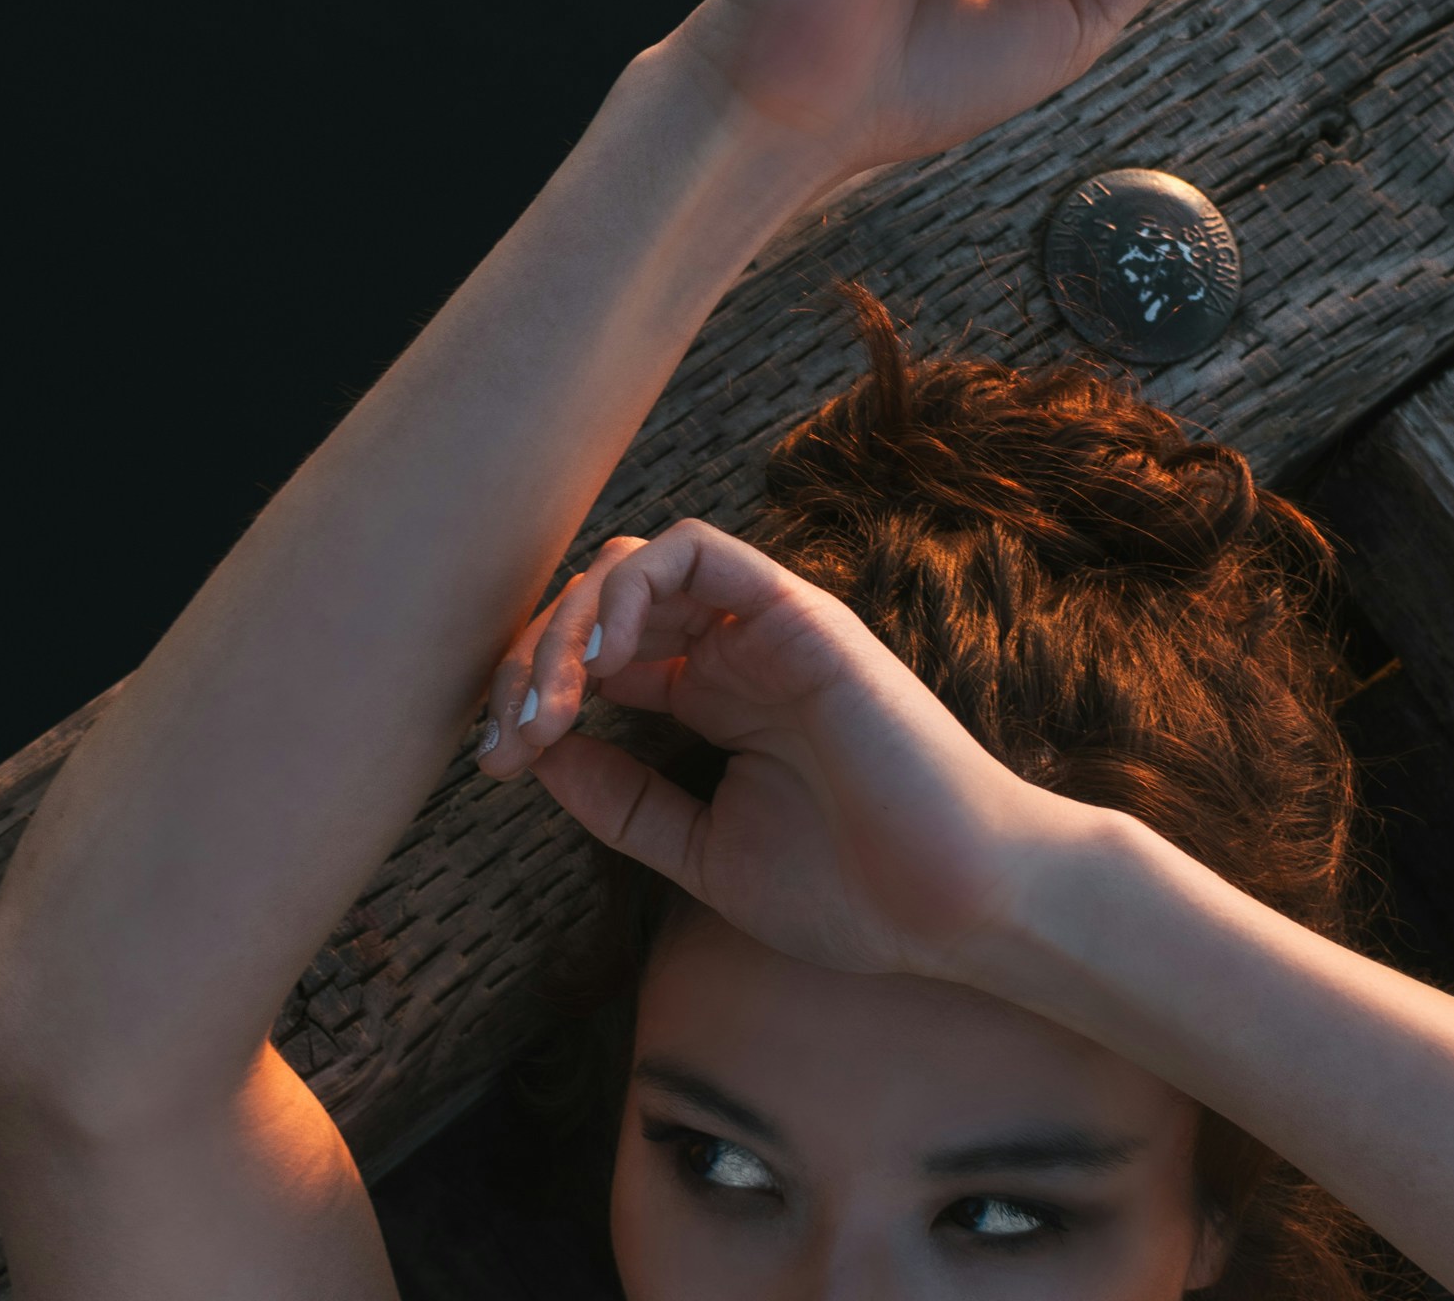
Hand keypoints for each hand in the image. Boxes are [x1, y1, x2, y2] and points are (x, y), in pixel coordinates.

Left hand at [478, 520, 1081, 980]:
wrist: (959, 905)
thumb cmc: (855, 891)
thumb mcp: (704, 854)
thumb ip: (625, 804)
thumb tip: (536, 756)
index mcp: (712, 698)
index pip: (596, 655)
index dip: (530, 691)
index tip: (494, 762)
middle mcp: (731, 649)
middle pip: (599, 603)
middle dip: (530, 656)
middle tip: (507, 735)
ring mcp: (762, 625)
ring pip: (633, 563)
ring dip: (567, 623)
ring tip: (547, 705)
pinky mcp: (795, 611)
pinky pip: (696, 548)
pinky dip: (629, 586)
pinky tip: (605, 659)